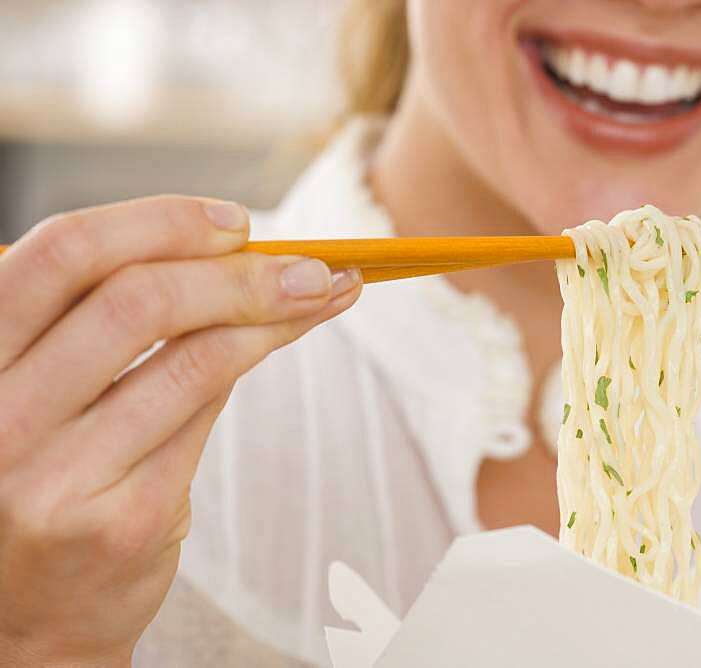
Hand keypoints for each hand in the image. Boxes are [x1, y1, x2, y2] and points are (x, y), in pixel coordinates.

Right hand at [0, 196, 360, 664]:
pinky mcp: (125, 520)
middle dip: (238, 271)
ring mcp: (59, 476)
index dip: (158, 223)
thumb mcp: (34, 396)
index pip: (62, 256)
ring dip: (275, 313)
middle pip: (136, 301)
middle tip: (308, 264)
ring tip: (326, 291)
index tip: (233, 222)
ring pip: (193, 356)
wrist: (26, 627)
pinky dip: (262, 358)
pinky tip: (291, 336)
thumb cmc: (40, 489)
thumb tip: (217, 254)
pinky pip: (209, 414)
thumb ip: (92, 329)